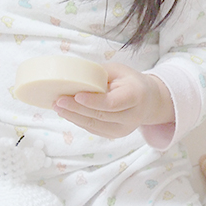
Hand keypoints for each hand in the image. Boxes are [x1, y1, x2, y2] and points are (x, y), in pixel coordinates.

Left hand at [53, 63, 173, 138]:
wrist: (148, 101)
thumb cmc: (130, 82)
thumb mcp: (119, 71)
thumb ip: (99, 74)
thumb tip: (74, 76)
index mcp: (135, 96)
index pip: (112, 103)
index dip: (93, 101)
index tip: (76, 95)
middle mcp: (131, 116)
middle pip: (99, 115)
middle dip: (76, 109)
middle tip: (58, 100)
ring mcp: (123, 129)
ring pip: (94, 125)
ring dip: (73, 117)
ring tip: (57, 107)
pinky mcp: (115, 135)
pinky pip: (93, 129)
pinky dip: (78, 121)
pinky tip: (67, 113)